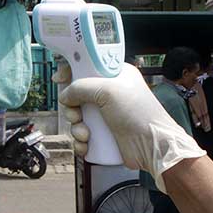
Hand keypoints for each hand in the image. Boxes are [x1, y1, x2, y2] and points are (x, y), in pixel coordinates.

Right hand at [57, 63, 204, 191]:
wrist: (152, 146)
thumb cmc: (139, 115)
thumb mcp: (108, 91)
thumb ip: (81, 87)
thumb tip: (65, 95)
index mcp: (115, 75)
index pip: (87, 66)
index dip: (71, 71)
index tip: (60, 78)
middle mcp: (110, 94)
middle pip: (77, 95)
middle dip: (72, 108)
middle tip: (76, 115)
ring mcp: (107, 115)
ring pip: (78, 117)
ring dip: (76, 128)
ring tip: (86, 135)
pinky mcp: (105, 134)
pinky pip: (83, 135)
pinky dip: (81, 142)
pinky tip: (87, 145)